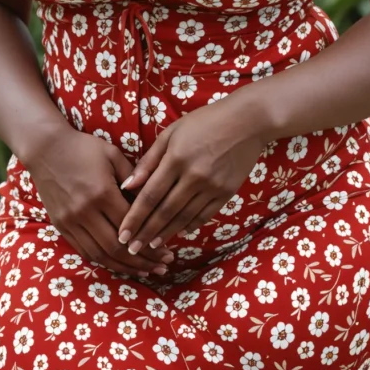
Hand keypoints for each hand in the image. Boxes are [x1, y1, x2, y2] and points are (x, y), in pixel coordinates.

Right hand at [24, 127, 175, 278]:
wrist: (46, 149)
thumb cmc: (83, 148)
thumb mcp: (112, 155)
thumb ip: (133, 177)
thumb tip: (153, 199)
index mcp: (102, 193)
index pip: (131, 227)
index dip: (150, 243)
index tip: (168, 251)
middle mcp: (85, 212)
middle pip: (117, 247)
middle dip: (143, 261)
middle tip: (162, 268)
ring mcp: (71, 221)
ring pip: (101, 255)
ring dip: (125, 267)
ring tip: (145, 271)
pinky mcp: (61, 226)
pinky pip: (85, 251)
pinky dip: (104, 261)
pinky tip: (119, 265)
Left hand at [116, 99, 266, 255]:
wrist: (247, 121)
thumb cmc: (204, 122)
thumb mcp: (172, 133)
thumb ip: (149, 160)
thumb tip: (127, 186)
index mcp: (176, 158)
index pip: (150, 195)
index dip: (135, 217)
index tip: (122, 234)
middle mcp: (194, 176)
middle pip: (165, 211)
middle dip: (146, 232)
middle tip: (131, 249)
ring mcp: (212, 186)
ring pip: (184, 217)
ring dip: (166, 233)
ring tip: (151, 245)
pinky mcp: (226, 193)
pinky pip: (204, 215)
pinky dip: (189, 226)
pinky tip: (178, 233)